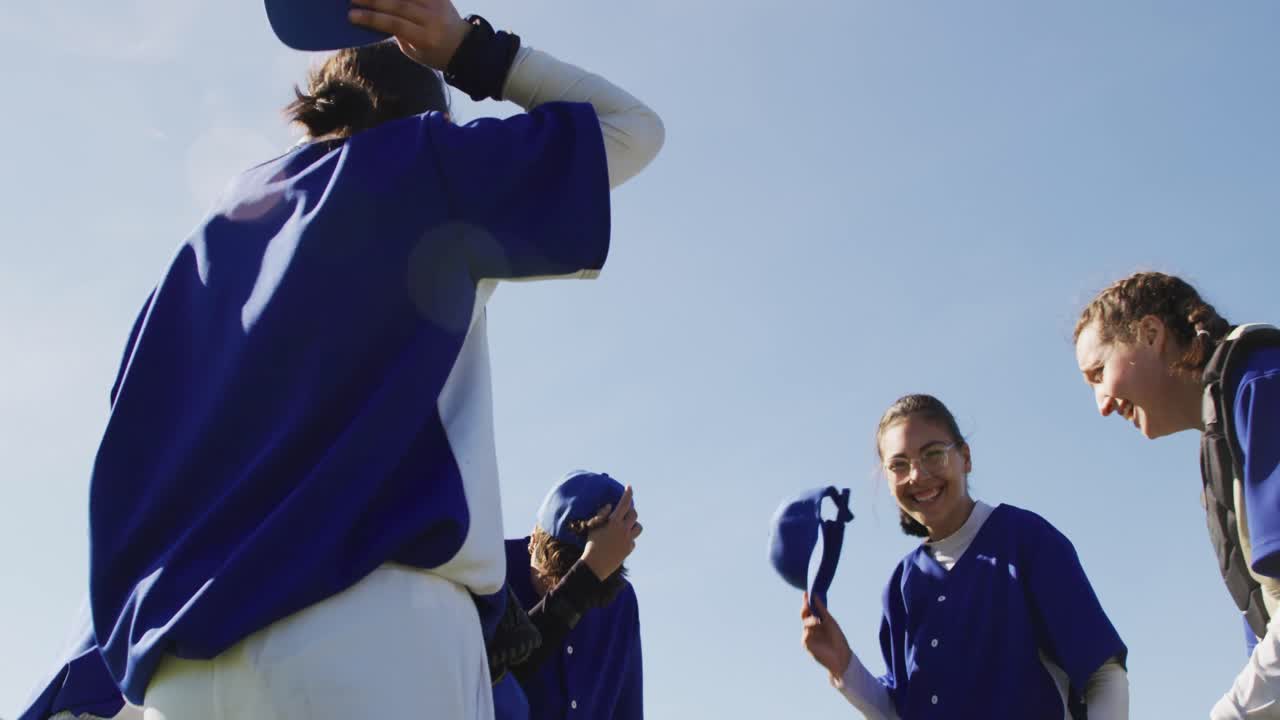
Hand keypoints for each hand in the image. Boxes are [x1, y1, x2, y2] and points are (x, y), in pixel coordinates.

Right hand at [348, 0, 471, 70]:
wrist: (463, 46)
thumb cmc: (432, 53)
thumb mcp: (413, 51)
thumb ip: (396, 33)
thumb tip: (373, 15)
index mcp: (426, 37)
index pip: (395, 24)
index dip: (373, 19)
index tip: (351, 15)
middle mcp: (433, 18)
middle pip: (399, 5)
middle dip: (373, 0)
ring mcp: (437, 3)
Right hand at [580, 485, 642, 579]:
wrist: (595, 565)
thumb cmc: (591, 544)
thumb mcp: (593, 527)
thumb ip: (602, 514)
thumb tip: (610, 506)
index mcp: (614, 522)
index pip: (624, 503)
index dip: (628, 494)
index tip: (629, 487)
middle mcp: (623, 529)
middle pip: (634, 514)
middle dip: (630, 511)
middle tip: (625, 511)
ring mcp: (628, 539)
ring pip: (638, 527)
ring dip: (633, 525)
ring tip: (626, 526)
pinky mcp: (629, 549)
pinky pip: (633, 540)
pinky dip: (628, 538)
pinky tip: (620, 542)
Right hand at [801, 593, 852, 679]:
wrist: (841, 656)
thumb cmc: (838, 639)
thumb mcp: (830, 621)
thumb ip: (822, 609)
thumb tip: (815, 595)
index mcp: (817, 621)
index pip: (810, 610)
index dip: (807, 601)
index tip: (806, 592)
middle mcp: (812, 628)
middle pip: (804, 615)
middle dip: (805, 608)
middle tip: (807, 602)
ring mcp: (809, 636)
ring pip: (805, 624)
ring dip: (811, 620)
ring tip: (817, 621)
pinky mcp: (807, 645)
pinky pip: (806, 635)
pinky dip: (810, 631)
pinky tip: (816, 628)